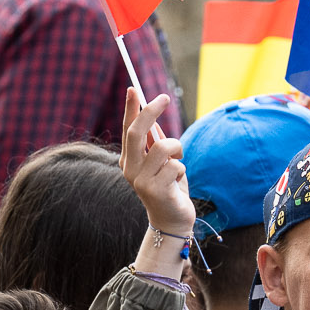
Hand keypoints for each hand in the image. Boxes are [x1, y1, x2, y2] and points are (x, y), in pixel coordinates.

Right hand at [119, 89, 193, 236]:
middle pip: (137, 132)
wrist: (172, 220)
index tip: (133, 88)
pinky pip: (176, 165)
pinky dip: (182, 170)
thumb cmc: (170, 188)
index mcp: (129, 160)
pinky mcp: (155, 189)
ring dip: (177, 149)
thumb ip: (157, 144)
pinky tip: (178, 183)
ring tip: (179, 162)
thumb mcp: (163, 163)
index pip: (127, 129)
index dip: (130, 108)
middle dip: (150, 111)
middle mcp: (129, 168)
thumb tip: (155, 121)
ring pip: (163, 147)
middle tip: (165, 98)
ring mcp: (140, 180)